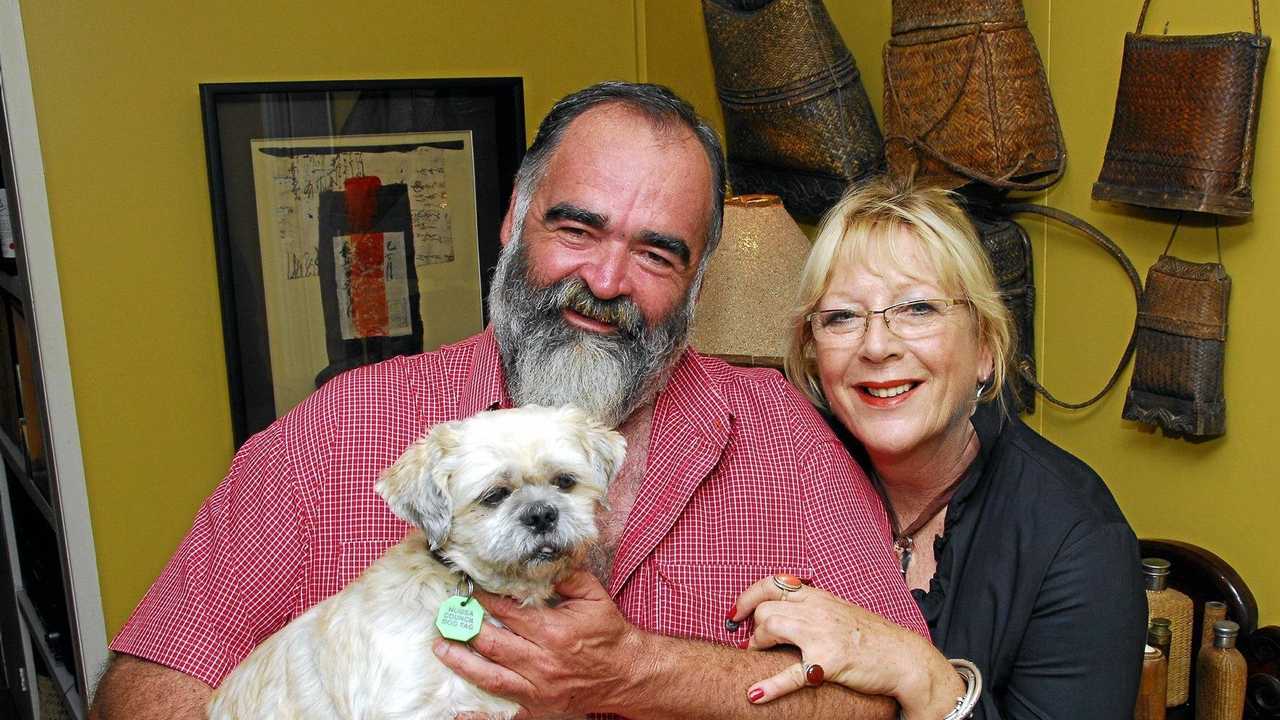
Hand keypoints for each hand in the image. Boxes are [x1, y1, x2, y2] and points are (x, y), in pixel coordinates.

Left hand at [433, 570, 646, 718]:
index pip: (508, 611)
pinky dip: (478, 714)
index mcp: (553, 631)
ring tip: (441, 646)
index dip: (485, 598)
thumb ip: (565, 577)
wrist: (627, 673)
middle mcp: (541, 661)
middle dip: (465, 626)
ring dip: (460, 660)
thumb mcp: (593, 597)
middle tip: (447, 613)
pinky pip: (503, 710)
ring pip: (489, 675)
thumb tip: (538, 562)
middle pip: (491, 642)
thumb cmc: (609, 633)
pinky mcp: (537, 705)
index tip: (469, 588)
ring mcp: (537, 687)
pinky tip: (456, 709)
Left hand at [730, 575, 962, 717]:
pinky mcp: (828, 662)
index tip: (735, 614)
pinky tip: (755, 694)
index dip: (747, 597)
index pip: (772, 584)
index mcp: (819, 597)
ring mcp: (822, 634)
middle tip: (756, 645)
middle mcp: (818, 610)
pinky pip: (792, 673)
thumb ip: (813, 606)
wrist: (904, 657)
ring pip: (771, 626)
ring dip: (757, 645)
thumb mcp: (840, 611)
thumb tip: (782, 607)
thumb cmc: (872, 638)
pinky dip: (770, 685)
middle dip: (754, 628)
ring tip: (758, 657)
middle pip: (766, 609)